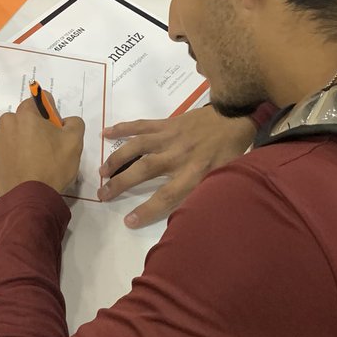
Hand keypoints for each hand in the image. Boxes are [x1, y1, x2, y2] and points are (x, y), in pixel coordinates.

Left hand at [0, 94, 84, 197]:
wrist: (28, 199)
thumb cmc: (51, 167)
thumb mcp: (74, 142)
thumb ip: (74, 123)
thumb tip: (66, 122)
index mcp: (24, 115)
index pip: (40, 100)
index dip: (52, 113)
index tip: (57, 130)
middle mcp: (7, 123)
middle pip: (27, 117)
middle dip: (38, 127)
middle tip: (50, 147)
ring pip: (17, 133)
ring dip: (27, 140)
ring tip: (38, 160)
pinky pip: (9, 148)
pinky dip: (18, 153)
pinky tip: (28, 167)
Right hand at [98, 105, 255, 227]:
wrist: (235, 116)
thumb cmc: (231, 151)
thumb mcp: (225, 179)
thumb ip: (204, 194)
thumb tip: (188, 215)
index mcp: (196, 173)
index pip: (167, 196)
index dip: (146, 210)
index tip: (128, 221)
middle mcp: (179, 155)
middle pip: (144, 170)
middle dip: (121, 183)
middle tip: (102, 195)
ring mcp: (171, 137)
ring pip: (138, 147)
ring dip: (117, 158)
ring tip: (101, 172)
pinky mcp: (167, 123)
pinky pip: (142, 125)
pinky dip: (123, 128)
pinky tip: (106, 133)